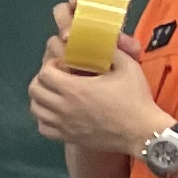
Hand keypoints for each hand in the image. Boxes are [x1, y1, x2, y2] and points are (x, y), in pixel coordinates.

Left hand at [27, 16, 167, 151]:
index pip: (44, 73)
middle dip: (42, 79)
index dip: (50, 64)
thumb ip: (110, 50)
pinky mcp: (68, 138)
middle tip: (56, 76)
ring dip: (41, 98)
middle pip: (34, 90)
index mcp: (75, 88)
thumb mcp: (128, 66)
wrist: (142, 132)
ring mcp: (64, 125)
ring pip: (35, 109)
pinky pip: (43, 128)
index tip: (63, 63)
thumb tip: (101, 39)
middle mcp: (63, 107)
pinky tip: (56, 113)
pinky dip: (44, 118)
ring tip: (55, 93)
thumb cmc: (136, 98)